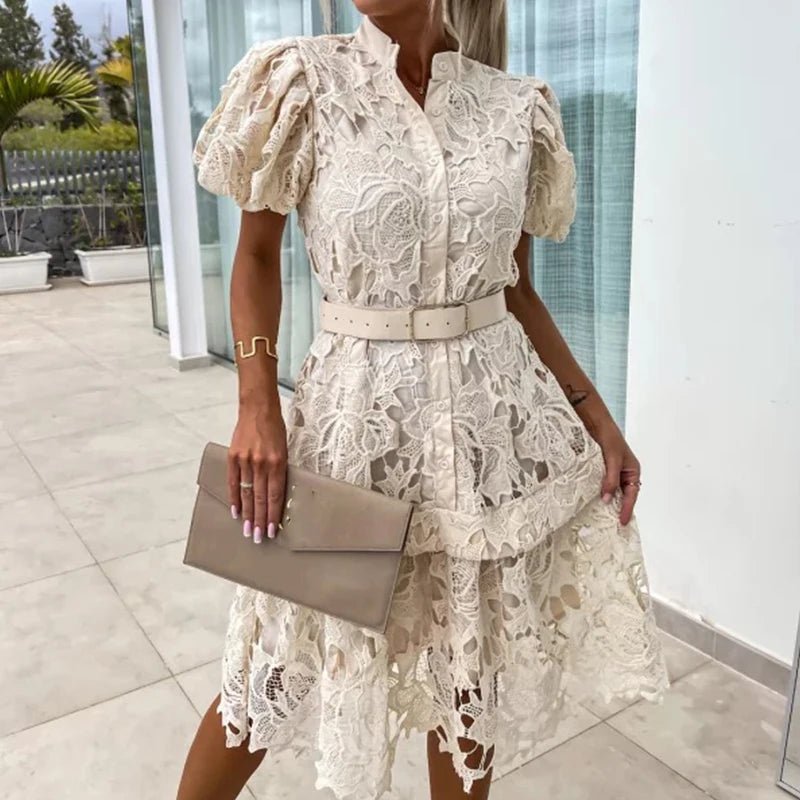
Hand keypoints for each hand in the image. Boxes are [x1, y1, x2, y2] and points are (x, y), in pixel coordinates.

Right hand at [227, 403, 286, 543]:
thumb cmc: (275, 429)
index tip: (273, 530)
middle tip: (259, 537)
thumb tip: (276, 495)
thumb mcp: (284, 450)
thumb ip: (279, 471)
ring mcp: (245, 460)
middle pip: (261, 498)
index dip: (274, 514)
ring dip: (247, 514)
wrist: (258, 408)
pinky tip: (236, 512)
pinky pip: (232, 482)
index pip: (275, 495)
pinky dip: (234, 498)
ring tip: (248, 530)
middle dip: (260, 520)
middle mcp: (261, 463)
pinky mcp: (233, 456)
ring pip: (246, 493)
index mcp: (277, 462)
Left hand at [581, 413, 641, 525]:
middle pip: (622, 496)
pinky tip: (591, 501)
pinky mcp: (599, 471)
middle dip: (617, 509)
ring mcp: (611, 473)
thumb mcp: (612, 458)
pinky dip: (598, 493)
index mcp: (632, 471)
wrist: (594, 423)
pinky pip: (601, 485)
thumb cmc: (609, 437)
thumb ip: (610, 479)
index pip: (632, 495)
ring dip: (606, 502)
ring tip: (600, 517)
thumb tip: (607, 499)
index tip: (622, 522)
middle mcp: (623, 474)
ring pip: (611, 492)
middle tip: (611, 525)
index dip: (627, 509)